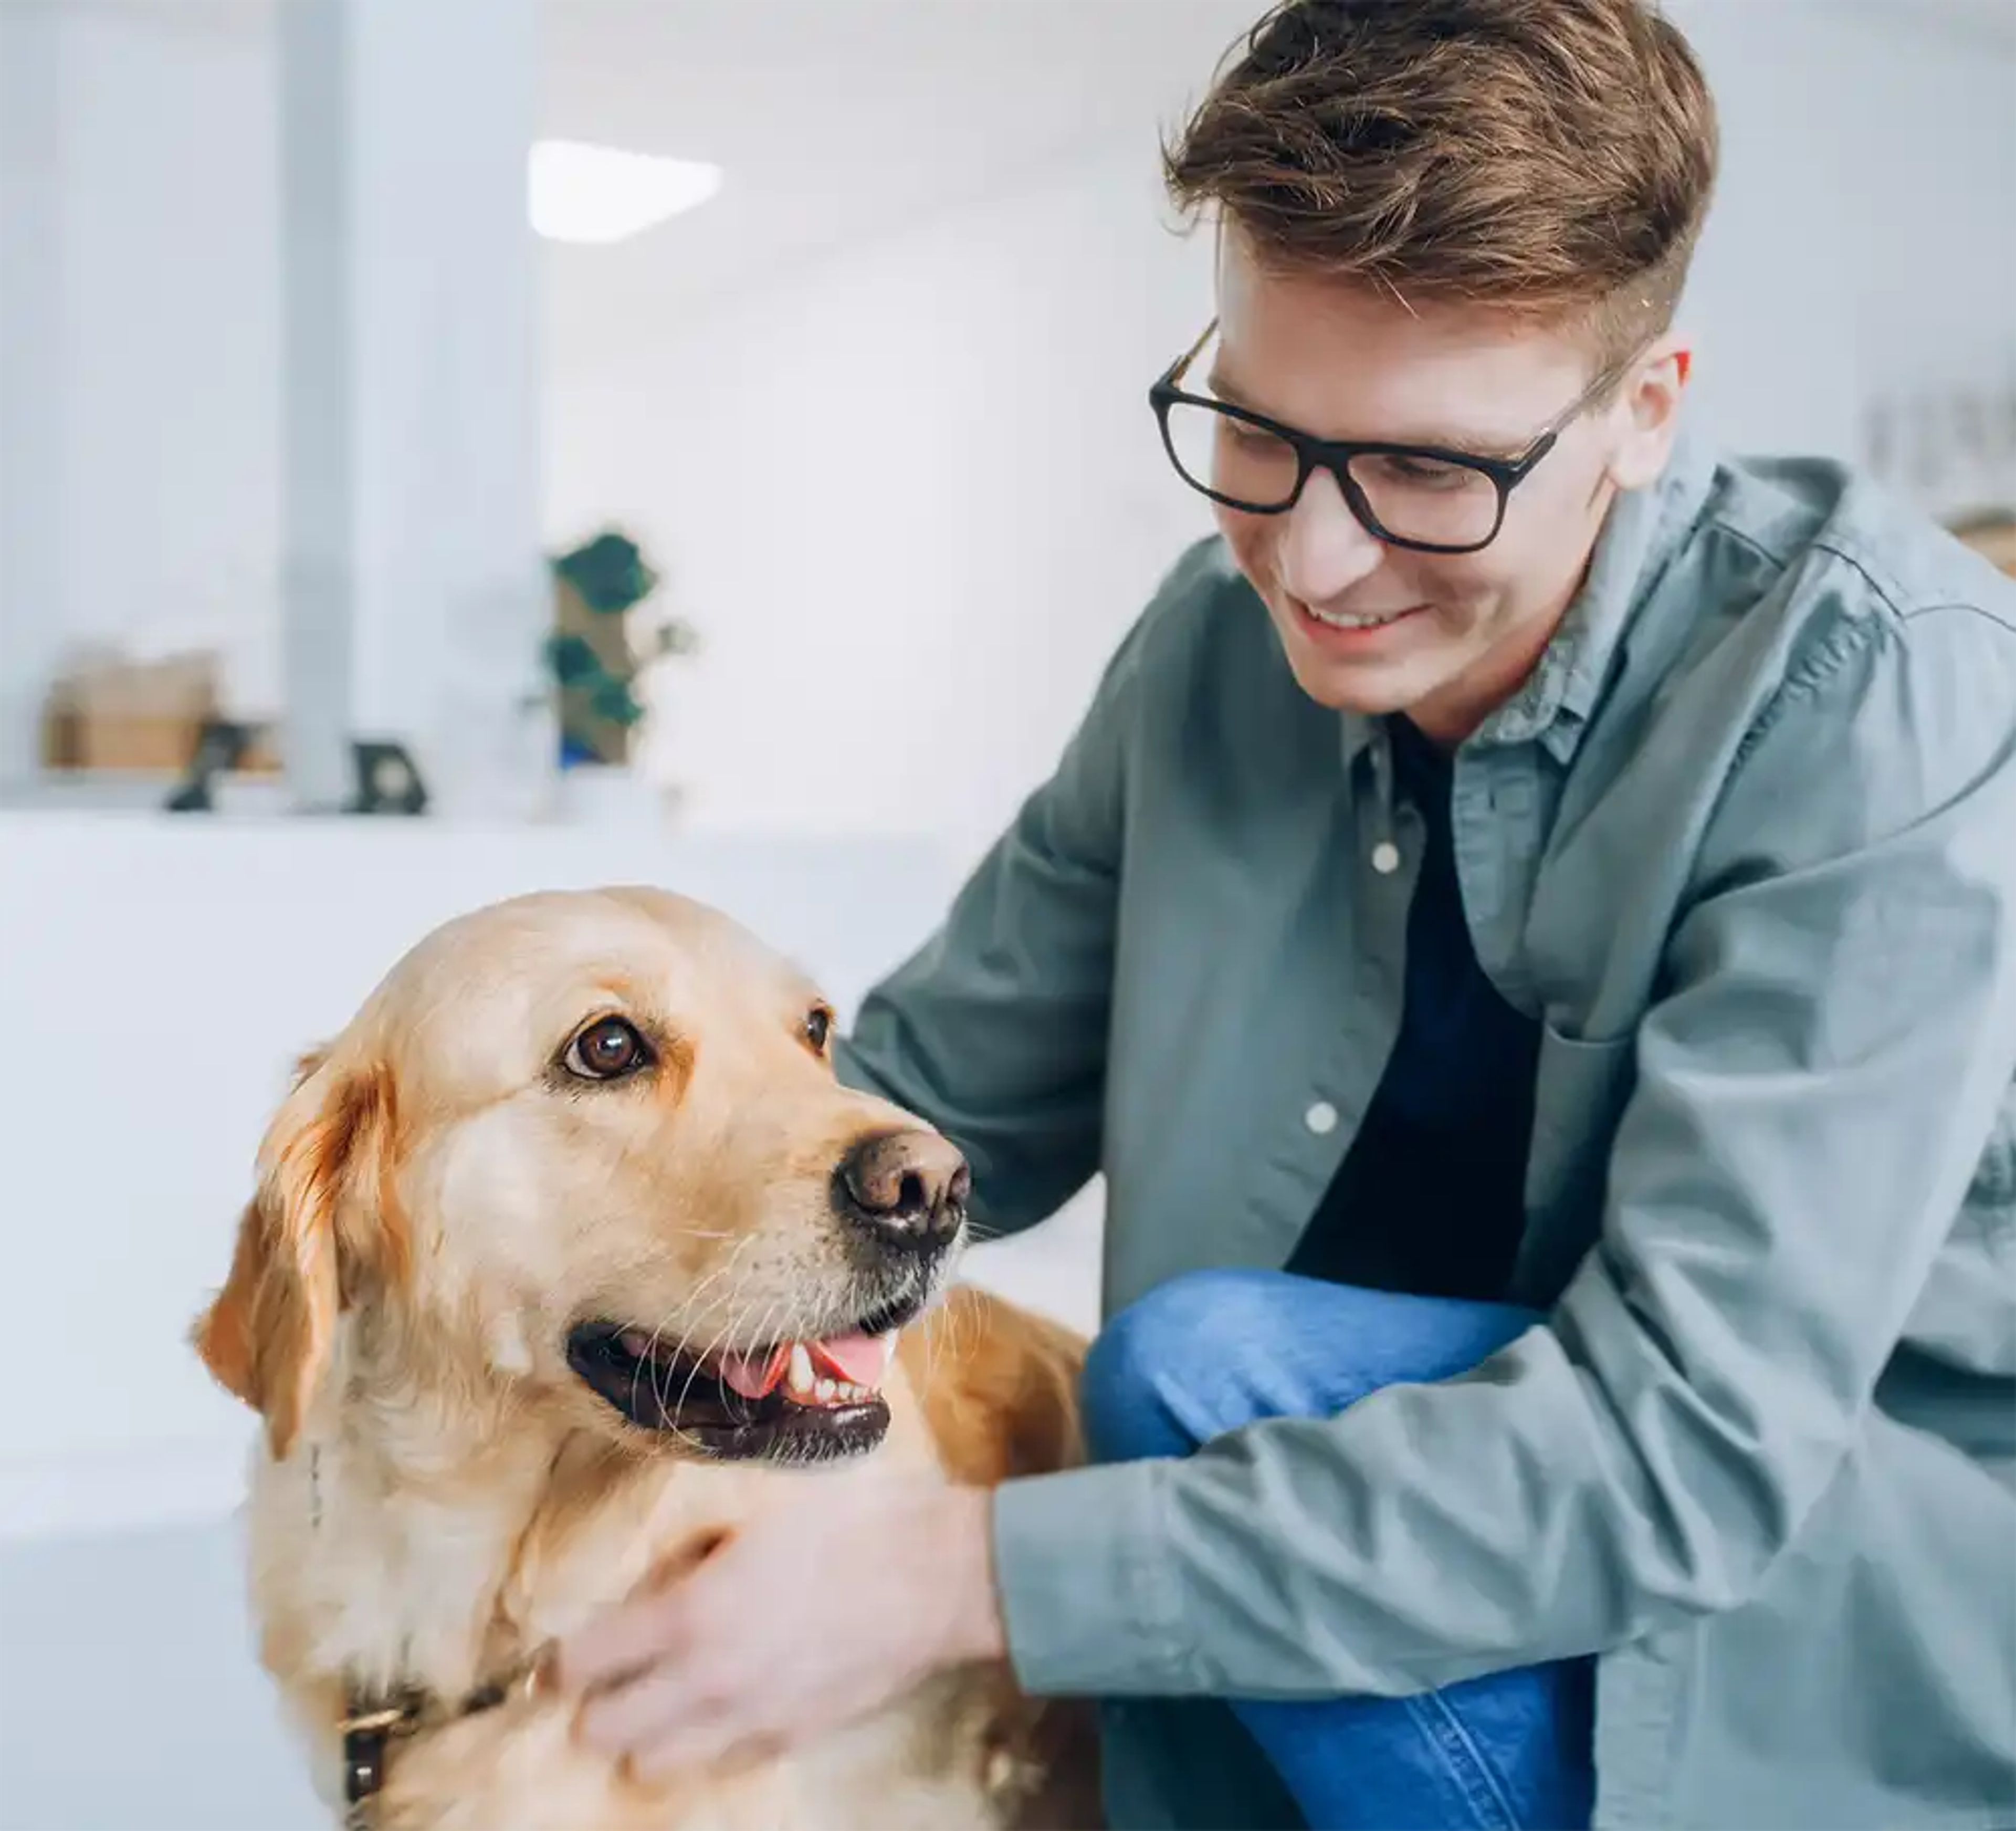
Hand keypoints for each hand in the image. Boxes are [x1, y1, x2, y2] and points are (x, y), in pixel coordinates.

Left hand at [556, 1474, 1005, 1780]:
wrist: (937, 1574)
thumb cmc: (850, 1521)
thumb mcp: (756, 1509)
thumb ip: (693, 1548)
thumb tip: (656, 1572)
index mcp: (691, 1614)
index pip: (584, 1662)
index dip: (566, 1656)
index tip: (571, 1648)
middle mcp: (708, 1682)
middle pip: (604, 1733)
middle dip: (595, 1706)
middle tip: (611, 1677)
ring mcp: (751, 1720)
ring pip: (655, 1766)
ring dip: (647, 1736)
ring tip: (663, 1699)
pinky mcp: (794, 1738)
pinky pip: (724, 1761)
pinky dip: (711, 1742)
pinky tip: (729, 1703)